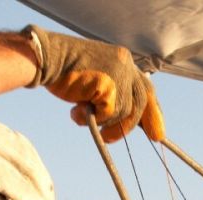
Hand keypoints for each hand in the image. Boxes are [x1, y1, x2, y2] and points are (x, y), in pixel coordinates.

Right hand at [26, 25, 165, 141]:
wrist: (46, 58)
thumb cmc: (65, 72)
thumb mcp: (96, 79)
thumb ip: (113, 92)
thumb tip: (127, 119)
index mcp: (123, 59)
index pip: (145, 87)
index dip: (153, 111)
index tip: (157, 132)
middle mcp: (125, 64)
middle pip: (141, 101)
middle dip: (143, 123)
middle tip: (152, 139)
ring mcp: (119, 74)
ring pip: (123, 111)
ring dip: (105, 122)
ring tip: (83, 116)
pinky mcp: (109, 85)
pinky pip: (109, 114)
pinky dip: (93, 119)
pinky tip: (76, 112)